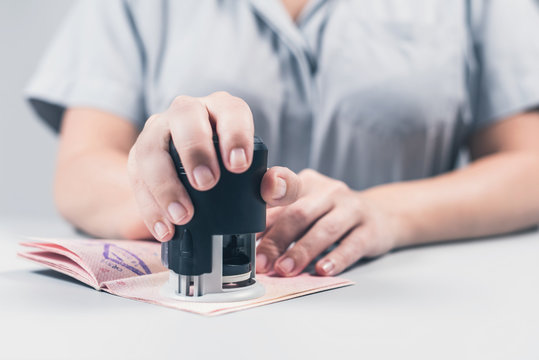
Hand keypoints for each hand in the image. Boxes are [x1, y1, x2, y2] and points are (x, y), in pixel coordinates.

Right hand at [127, 91, 300, 240]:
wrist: (196, 179)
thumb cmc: (237, 174)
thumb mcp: (264, 180)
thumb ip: (283, 186)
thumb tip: (274, 186)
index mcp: (223, 110)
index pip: (230, 111)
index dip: (234, 134)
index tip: (238, 166)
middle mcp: (188, 112)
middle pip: (185, 117)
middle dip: (195, 150)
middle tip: (206, 184)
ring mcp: (159, 131)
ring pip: (152, 146)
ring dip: (165, 183)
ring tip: (183, 216)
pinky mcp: (139, 156)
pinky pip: (136, 176)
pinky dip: (149, 206)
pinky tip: (165, 229)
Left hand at [256, 169, 401, 275]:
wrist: (380, 215)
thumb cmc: (332, 214)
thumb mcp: (305, 209)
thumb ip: (280, 220)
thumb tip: (251, 243)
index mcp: (306, 183)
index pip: (281, 193)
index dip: (263, 213)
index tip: (249, 231)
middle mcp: (329, 191)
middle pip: (299, 213)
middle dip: (277, 239)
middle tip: (262, 263)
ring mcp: (352, 208)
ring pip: (325, 229)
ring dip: (301, 251)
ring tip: (285, 269)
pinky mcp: (370, 229)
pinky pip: (352, 245)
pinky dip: (336, 258)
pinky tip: (323, 270)